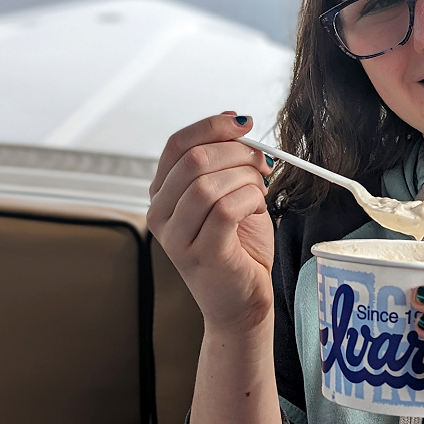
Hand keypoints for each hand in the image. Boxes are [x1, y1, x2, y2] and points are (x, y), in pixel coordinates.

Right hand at [147, 112, 275, 334]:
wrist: (242, 300)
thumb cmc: (239, 246)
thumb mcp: (230, 194)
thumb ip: (226, 162)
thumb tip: (237, 124)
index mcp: (164, 193)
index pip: (176, 145)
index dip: (211, 126)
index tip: (243, 123)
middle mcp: (161, 214)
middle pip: (194, 159)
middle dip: (237, 153)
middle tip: (262, 163)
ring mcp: (176, 237)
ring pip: (208, 183)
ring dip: (245, 178)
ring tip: (260, 189)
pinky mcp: (200, 254)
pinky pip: (224, 210)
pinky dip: (249, 199)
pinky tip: (257, 207)